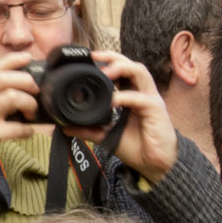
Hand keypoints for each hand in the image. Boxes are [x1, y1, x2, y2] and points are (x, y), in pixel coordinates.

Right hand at [0, 51, 44, 183]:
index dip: (11, 59)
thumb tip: (12, 89)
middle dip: (26, 80)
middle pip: (3, 78)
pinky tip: (28, 132)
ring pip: (11, 97)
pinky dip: (28, 130)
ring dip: (29, 103)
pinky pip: (16, 128)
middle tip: (35, 91)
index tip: (28, 58)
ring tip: (31, 113)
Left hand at [62, 50, 175, 184]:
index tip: (89, 59)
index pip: (122, 71)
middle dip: (114, 58)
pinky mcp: (156, 111)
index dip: (108, 62)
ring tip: (104, 72)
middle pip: (132, 65)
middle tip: (94, 58)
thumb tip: (65, 126)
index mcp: (132, 96)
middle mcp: (143, 93)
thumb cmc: (136, 146)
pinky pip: (141, 98)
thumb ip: (88, 129)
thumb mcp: (106, 136)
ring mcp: (151, 100)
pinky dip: (125, 97)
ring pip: (140, 72)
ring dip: (122, 69)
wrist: (153, 164)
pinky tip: (113, 101)